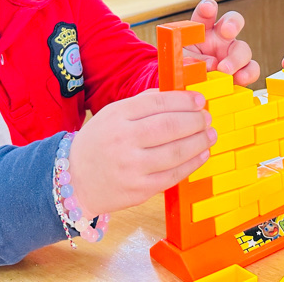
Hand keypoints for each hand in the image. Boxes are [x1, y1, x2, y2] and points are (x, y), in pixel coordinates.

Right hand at [69, 89, 214, 214]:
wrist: (73, 180)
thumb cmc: (97, 143)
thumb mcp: (112, 114)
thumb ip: (142, 103)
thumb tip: (175, 94)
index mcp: (117, 116)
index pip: (158, 103)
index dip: (184, 100)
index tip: (199, 100)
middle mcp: (124, 140)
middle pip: (169, 126)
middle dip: (195, 121)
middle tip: (207, 117)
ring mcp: (132, 167)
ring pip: (175, 152)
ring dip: (199, 142)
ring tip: (210, 134)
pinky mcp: (140, 190)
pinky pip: (173, 175)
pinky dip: (192, 164)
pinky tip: (202, 154)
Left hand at [183, 0, 259, 86]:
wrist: (186, 89)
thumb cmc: (181, 70)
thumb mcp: (178, 62)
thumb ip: (191, 60)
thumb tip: (212, 64)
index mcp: (200, 30)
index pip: (204, 14)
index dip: (207, 8)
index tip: (208, 9)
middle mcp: (219, 38)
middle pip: (232, 21)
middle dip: (232, 23)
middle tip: (228, 31)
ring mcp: (231, 54)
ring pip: (243, 48)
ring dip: (236, 58)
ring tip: (225, 70)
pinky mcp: (240, 70)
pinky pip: (251, 68)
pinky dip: (248, 73)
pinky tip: (240, 79)